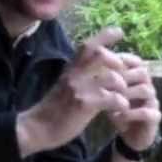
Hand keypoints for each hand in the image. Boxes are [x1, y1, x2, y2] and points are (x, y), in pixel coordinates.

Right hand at [16, 27, 131, 156]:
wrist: (37, 128)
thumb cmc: (54, 108)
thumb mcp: (66, 85)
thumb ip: (82, 75)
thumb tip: (102, 67)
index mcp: (71, 68)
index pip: (88, 45)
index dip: (105, 36)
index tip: (119, 32)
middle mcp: (74, 74)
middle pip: (101, 55)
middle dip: (119, 63)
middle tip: (124, 76)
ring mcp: (79, 88)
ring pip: (112, 78)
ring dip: (123, 87)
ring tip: (124, 98)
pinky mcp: (83, 105)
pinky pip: (111, 98)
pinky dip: (121, 103)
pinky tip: (120, 109)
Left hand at [106, 52, 161, 152]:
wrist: (131, 135)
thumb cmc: (118, 110)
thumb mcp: (108, 95)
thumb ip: (103, 80)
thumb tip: (87, 65)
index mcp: (138, 78)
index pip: (136, 61)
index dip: (121, 61)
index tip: (103, 66)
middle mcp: (148, 86)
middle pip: (143, 72)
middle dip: (123, 77)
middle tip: (105, 85)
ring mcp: (153, 101)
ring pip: (145, 90)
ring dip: (126, 95)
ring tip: (111, 102)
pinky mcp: (155, 117)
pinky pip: (147, 112)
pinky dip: (130, 114)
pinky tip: (117, 117)